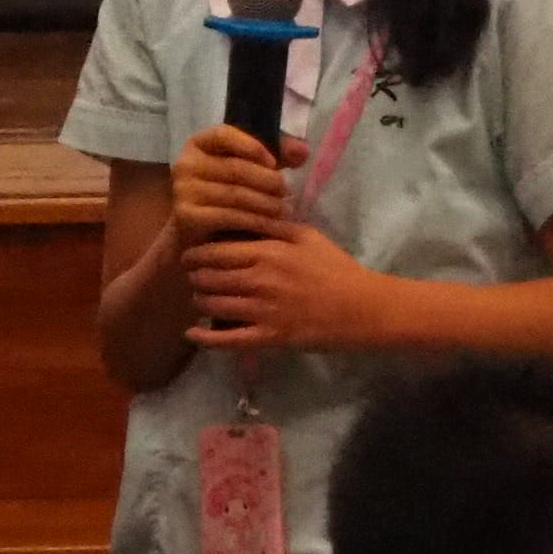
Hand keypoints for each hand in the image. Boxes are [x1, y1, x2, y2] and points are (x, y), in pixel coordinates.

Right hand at [168, 124, 298, 244]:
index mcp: (198, 144)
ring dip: (266, 203)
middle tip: (287, 191)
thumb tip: (303, 151)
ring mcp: (183, 190)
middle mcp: (185, 164)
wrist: (196, 233)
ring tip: (285, 210)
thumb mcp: (247, 168)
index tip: (274, 162)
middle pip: (234, 168)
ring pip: (235, 194)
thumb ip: (274, 155)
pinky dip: (256, 221)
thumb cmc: (225, 193)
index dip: (251, 145)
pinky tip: (272, 225)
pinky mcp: (187, 216)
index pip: (223, 134)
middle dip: (267, 180)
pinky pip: (229, 216)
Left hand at [183, 222, 397, 354]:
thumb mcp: (307, 236)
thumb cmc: (336, 269)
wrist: (363, 308)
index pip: (215, 251)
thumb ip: (273, 225)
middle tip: (193, 277)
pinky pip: (229, 340)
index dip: (196, 254)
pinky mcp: (270, 338)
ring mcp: (264, 312)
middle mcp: (260, 281)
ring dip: (200, 302)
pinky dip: (206, 338)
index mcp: (268, 252)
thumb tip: (244, 213)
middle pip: (208, 278)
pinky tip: (192, 334)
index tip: (190, 255)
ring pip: (213, 306)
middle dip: (195, 277)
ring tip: (199, 298)